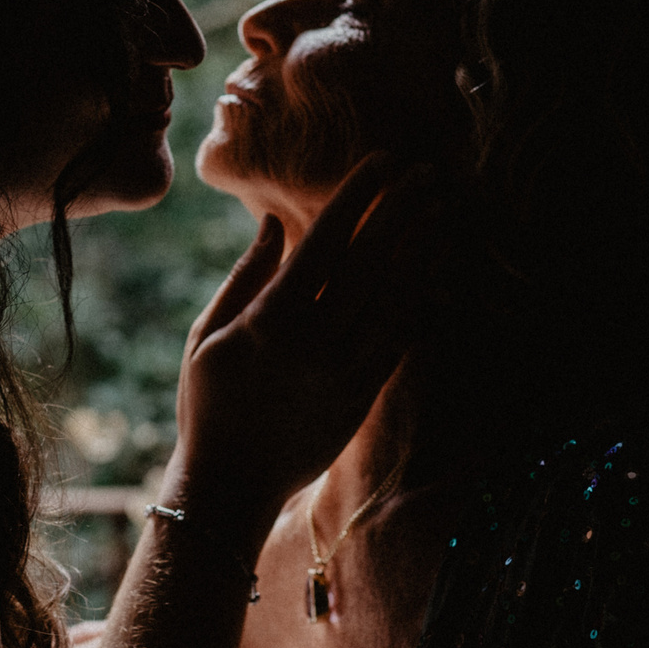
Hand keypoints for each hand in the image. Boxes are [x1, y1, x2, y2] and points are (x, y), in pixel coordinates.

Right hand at [169, 154, 442, 523]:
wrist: (229, 486)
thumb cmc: (207, 405)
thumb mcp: (207, 335)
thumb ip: (245, 277)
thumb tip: (277, 223)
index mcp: (272, 321)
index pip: (325, 243)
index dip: (357, 197)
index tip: (382, 161)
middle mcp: (316, 343)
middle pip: (371, 263)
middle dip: (402, 211)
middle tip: (427, 173)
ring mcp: (345, 373)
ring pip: (395, 299)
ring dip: (421, 251)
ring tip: (441, 212)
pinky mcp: (362, 398)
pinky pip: (399, 341)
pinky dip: (418, 302)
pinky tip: (432, 272)